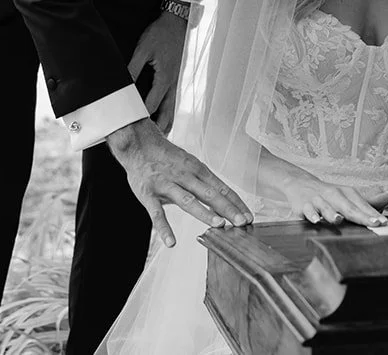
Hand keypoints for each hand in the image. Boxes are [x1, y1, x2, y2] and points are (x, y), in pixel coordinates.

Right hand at [106, 118, 251, 247]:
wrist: (138, 145)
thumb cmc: (167, 159)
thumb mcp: (189, 166)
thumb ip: (203, 184)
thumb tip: (223, 203)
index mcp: (198, 169)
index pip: (221, 187)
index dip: (236, 202)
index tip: (249, 216)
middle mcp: (185, 175)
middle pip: (210, 193)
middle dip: (228, 208)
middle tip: (242, 222)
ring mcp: (166, 184)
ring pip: (188, 200)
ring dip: (204, 213)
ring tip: (218, 225)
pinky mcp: (148, 193)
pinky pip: (156, 213)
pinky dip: (164, 228)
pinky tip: (171, 242)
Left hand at [127, 11, 187, 132]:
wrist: (178, 22)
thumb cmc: (160, 34)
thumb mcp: (143, 49)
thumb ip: (133, 68)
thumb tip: (122, 85)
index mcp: (164, 79)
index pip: (150, 106)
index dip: (140, 120)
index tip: (130, 132)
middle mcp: (173, 85)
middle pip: (166, 115)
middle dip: (158, 130)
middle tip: (149, 146)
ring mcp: (177, 82)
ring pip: (172, 110)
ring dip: (165, 124)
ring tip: (157, 139)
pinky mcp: (178, 78)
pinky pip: (173, 101)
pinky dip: (168, 113)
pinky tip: (164, 118)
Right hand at [280, 173, 386, 228]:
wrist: (301, 184)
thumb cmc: (329, 195)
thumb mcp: (349, 196)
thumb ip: (369, 202)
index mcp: (347, 193)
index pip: (362, 206)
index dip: (373, 214)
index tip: (383, 223)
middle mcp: (334, 195)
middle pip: (348, 207)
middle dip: (360, 216)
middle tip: (373, 223)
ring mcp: (319, 200)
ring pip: (327, 208)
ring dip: (333, 214)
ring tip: (339, 220)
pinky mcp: (304, 205)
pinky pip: (308, 210)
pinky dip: (312, 215)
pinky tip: (315, 219)